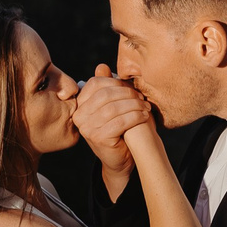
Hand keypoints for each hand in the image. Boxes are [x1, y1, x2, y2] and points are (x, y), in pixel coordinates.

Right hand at [72, 66, 149, 194]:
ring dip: (134, 105)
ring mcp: (87, 127)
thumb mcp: (112, 107)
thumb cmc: (118, 130)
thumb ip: (107, 87)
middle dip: (127, 93)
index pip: (96, 84)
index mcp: (80, 104)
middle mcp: (79, 116)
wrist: (120, 160)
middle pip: (106, 94)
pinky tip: (145, 117)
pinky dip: (135, 117)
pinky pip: (120, 121)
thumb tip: (102, 66)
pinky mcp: (98, 138)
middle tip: (142, 98)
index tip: (132, 88)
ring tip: (146, 107)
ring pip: (114, 108)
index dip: (117, 83)